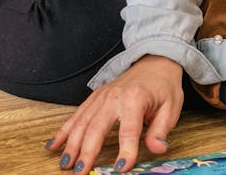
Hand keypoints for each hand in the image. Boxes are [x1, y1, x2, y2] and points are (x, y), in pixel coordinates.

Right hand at [47, 55, 182, 171]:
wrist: (155, 63)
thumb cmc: (163, 86)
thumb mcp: (171, 107)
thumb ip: (161, 130)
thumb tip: (158, 149)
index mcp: (135, 99)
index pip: (129, 130)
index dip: (125, 151)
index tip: (121, 168)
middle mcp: (114, 97)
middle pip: (96, 128)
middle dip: (87, 152)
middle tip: (81, 172)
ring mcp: (101, 97)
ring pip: (82, 123)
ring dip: (71, 146)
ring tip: (66, 165)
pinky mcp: (94, 97)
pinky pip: (76, 115)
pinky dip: (63, 131)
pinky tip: (54, 146)